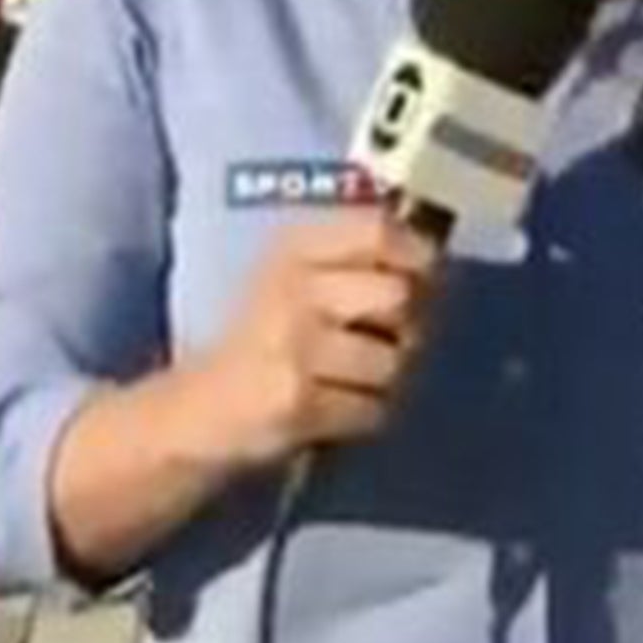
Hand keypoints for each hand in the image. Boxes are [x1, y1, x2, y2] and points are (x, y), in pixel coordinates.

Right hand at [196, 209, 438, 466]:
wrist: (202, 408)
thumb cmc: (269, 336)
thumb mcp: (301, 277)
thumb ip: (364, 259)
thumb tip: (441, 261)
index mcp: (294, 247)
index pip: (375, 228)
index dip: (414, 251)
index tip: (422, 274)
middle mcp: (293, 288)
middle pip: (397, 295)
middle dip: (407, 324)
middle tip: (386, 338)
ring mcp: (294, 347)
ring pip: (391, 359)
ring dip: (383, 377)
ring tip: (350, 377)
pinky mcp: (297, 403)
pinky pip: (373, 407)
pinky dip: (365, 414)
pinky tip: (335, 407)